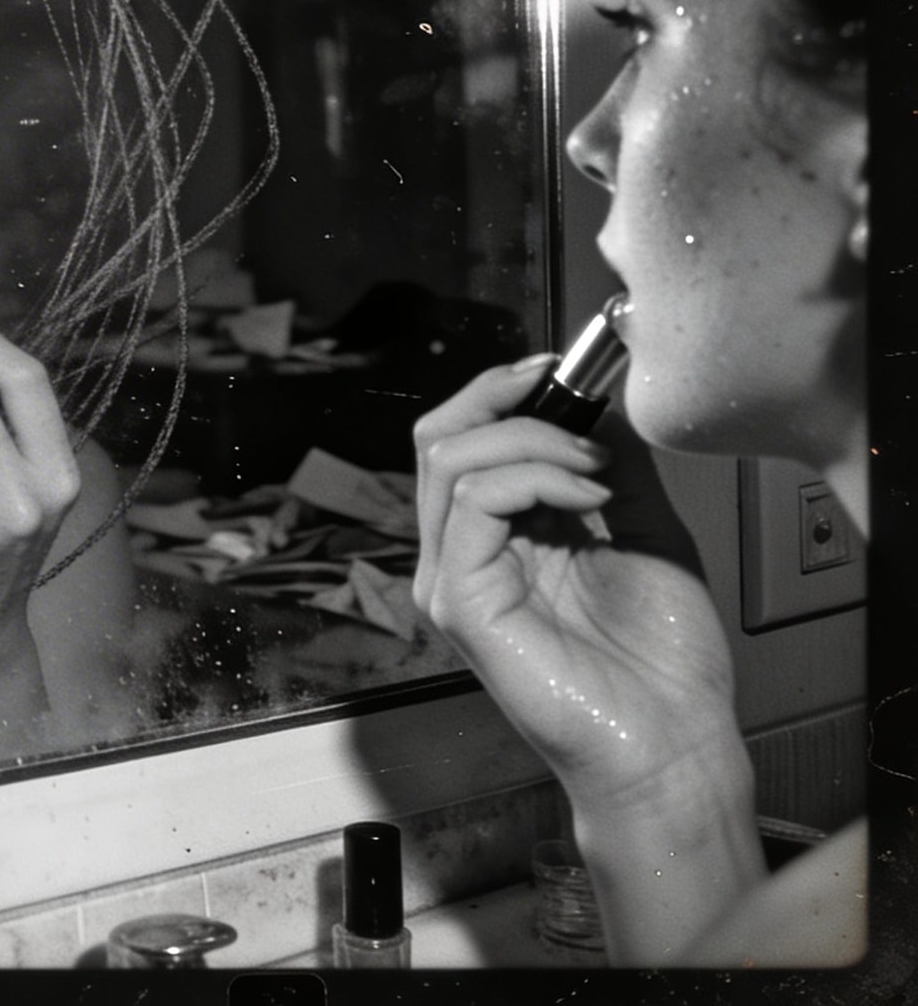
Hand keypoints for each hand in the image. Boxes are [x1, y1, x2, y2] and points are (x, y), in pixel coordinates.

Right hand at [412, 357, 738, 801]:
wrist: (673, 742)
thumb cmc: (662, 664)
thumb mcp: (648, 532)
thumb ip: (616, 468)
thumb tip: (601, 403)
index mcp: (498, 539)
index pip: (464, 439)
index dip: (503, 392)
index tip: (561, 370)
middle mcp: (463, 555)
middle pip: (438, 437)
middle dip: (501, 396)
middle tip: (562, 390)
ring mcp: (453, 579)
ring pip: (450, 458)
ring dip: (531, 438)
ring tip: (595, 466)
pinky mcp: (460, 603)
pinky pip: (473, 503)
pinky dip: (533, 476)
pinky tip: (588, 494)